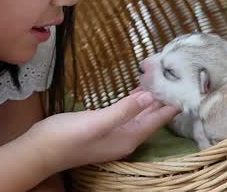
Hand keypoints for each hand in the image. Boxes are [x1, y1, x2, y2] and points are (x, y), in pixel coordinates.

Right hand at [25, 90, 179, 172]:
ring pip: (139, 114)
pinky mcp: (103, 128)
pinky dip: (134, 101)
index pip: (157, 119)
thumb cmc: (67, 137)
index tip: (187, 87)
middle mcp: (125, 138)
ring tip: (162, 80)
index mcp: (128, 138)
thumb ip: (125, 110)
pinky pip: (127, 113)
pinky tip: (137, 91)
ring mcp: (113, 134)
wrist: (39, 150)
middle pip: (151, 117)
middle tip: (177, 77)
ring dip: (149, 99)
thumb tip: (152, 96)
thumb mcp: (97, 122)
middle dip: (163, 99)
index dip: (171, 104)